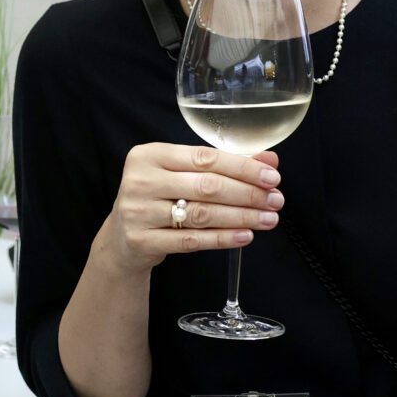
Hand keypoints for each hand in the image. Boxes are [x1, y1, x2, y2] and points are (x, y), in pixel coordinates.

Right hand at [93, 143, 283, 277]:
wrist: (121, 236)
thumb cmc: (158, 198)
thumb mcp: (181, 175)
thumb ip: (221, 165)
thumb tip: (269, 161)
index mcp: (149, 155)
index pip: (204, 157)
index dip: (242, 167)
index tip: (271, 177)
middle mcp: (140, 180)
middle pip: (206, 186)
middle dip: (247, 193)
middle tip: (275, 200)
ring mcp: (138, 212)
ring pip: (201, 214)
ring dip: (241, 217)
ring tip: (268, 219)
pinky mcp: (141, 241)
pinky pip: (191, 241)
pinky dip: (222, 238)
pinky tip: (245, 235)